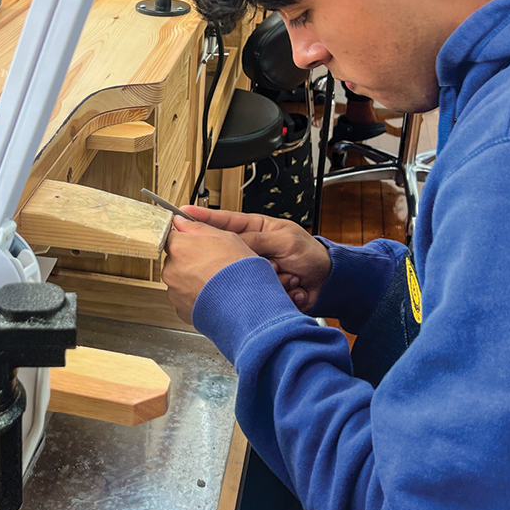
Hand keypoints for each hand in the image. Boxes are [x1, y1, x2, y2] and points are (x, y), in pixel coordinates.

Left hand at [162, 217, 256, 321]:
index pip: (171, 235)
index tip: (195, 243)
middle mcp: (171, 269)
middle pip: (175, 259)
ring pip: (180, 280)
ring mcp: (174, 291)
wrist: (246, 305)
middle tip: (212, 263)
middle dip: (190, 260)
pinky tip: (212, 295)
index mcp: (179, 247)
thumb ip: (197, 227)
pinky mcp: (180, 309)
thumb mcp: (225, 237)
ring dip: (193, 279)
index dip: (186, 238)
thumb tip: (181, 220)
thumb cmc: (239, 271)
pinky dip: (196, 297)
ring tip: (214, 281)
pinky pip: (185, 298)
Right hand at [180, 205, 332, 311]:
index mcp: (254, 229)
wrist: (328, 283)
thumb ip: (257, 239)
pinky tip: (292, 287)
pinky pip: (254, 293)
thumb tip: (231, 241)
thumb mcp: (285, 240)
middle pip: (228, 253)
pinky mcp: (257, 291)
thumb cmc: (311, 255)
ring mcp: (252, 271)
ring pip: (241, 276)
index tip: (181, 216)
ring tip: (290, 276)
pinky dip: (277, 291)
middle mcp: (250, 250)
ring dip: (269, 278)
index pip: (222, 222)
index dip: (201, 219)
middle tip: (269, 263)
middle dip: (247, 262)